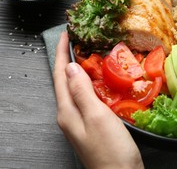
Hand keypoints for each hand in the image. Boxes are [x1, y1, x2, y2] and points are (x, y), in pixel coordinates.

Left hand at [53, 32, 143, 168]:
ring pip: (76, 88)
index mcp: (67, 111)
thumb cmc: (110, 150)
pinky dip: (92, 83)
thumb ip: (82, 91)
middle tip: (80, 40)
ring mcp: (80, 120)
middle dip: (68, 58)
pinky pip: (87, 97)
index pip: (59, 75)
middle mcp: (70, 115)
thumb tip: (69, 67)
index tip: (66, 33)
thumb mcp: (96, 116)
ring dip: (80, 70)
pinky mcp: (92, 124)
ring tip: (90, 54)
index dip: (60, 52)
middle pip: (65, 81)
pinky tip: (102, 81)